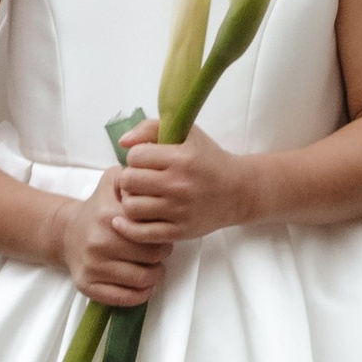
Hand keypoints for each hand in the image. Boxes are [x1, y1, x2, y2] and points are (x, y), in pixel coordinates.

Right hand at [58, 170, 165, 306]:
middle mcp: (99, 242)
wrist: (66, 232)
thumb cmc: (97, 208)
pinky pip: (123, 299)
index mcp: (108, 215)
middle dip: (162, 253)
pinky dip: (140, 294)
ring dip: (155, 275)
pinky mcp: (87, 286)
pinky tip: (144, 284)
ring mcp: (92, 267)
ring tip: (155, 266)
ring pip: (141, 279)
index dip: (163, 231)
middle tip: (161, 249)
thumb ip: (133, 175)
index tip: (163, 229)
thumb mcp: (111, 181)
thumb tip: (154, 180)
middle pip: (151, 256)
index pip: (151, 229)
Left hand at [113, 121, 254, 251]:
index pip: (135, 156)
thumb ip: (152, 128)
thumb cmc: (209, 160)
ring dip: (130, 200)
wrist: (238, 191)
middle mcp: (179, 184)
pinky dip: (127, 227)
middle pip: (129, 181)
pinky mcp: (178, 231)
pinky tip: (125, 219)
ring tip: (139, 197)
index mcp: (181, 158)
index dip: (136, 156)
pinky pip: (140, 233)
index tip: (145, 160)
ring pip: (131, 207)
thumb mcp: (188, 134)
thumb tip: (123, 142)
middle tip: (139, 179)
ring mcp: (178, 211)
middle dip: (129, 178)